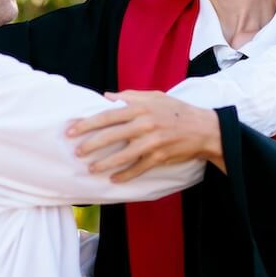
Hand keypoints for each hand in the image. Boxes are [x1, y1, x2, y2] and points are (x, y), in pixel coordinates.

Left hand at [66, 91, 224, 181]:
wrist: (204, 128)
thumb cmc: (177, 111)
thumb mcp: (155, 97)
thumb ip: (129, 96)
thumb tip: (106, 97)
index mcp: (140, 107)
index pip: (107, 115)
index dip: (87, 123)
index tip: (71, 130)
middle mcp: (144, 124)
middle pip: (111, 135)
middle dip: (90, 144)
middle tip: (77, 152)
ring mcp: (152, 141)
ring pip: (123, 155)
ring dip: (105, 164)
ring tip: (91, 169)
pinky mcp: (160, 156)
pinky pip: (138, 168)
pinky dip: (125, 175)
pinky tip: (114, 180)